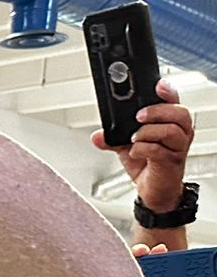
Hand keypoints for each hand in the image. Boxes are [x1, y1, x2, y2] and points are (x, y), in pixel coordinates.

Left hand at [94, 78, 194, 215]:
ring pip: (171, 130)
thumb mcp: (126, 147)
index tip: (157, 85)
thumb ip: (112, 138)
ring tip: (133, 138)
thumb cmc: (146, 165)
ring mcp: (177, 148)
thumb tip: (97, 135)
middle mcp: (179, 133)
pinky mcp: (171, 163)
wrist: (153, 190)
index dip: (168, 92)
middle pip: (179, 113)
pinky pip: (159, 151)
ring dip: (148, 132)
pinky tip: (134, 152)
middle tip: (138, 117)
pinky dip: (143, 149)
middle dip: (157, 111)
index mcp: (170, 123)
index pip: (174, 102)